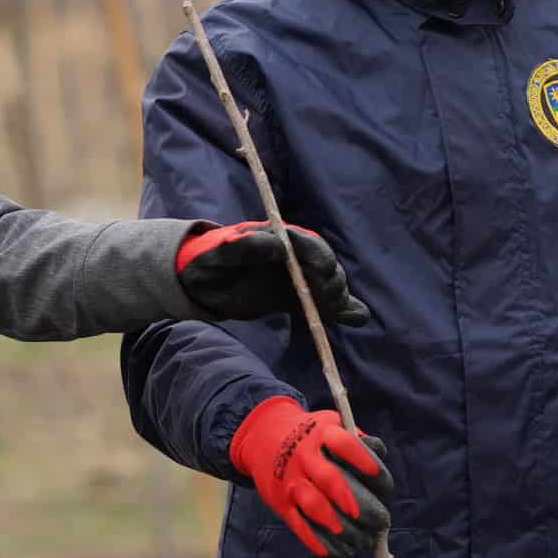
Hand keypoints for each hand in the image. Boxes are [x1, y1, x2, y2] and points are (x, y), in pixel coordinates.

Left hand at [177, 221, 370, 324]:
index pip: (306, 243)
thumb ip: (244, 247)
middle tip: (329, 298)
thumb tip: (278, 244)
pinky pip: (324, 303)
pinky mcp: (295, 297)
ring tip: (337, 311)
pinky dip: (343, 310)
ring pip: (328, 283)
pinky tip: (357, 318)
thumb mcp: (218, 255)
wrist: (200, 284)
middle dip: (331, 279)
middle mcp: (292, 256)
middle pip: (324, 264)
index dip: (317, 257)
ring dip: (337, 296)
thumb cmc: (206, 264)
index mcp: (275, 238)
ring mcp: (296, 277)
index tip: (322, 273)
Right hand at [229, 395, 393, 557]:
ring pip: (313, 505)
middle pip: (329, 478)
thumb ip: (358, 440)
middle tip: (378, 520)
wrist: (260, 435)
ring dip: (337, 525)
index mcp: (321, 434)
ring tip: (358, 541)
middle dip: (354, 502)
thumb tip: (380, 458)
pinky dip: (315, 540)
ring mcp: (290, 479)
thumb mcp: (330, 424)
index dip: (363, 461)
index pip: (344, 444)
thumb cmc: (309, 435)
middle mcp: (304, 455)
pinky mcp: (280, 500)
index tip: (381, 480)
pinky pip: (297, 523)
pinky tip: (334, 551)